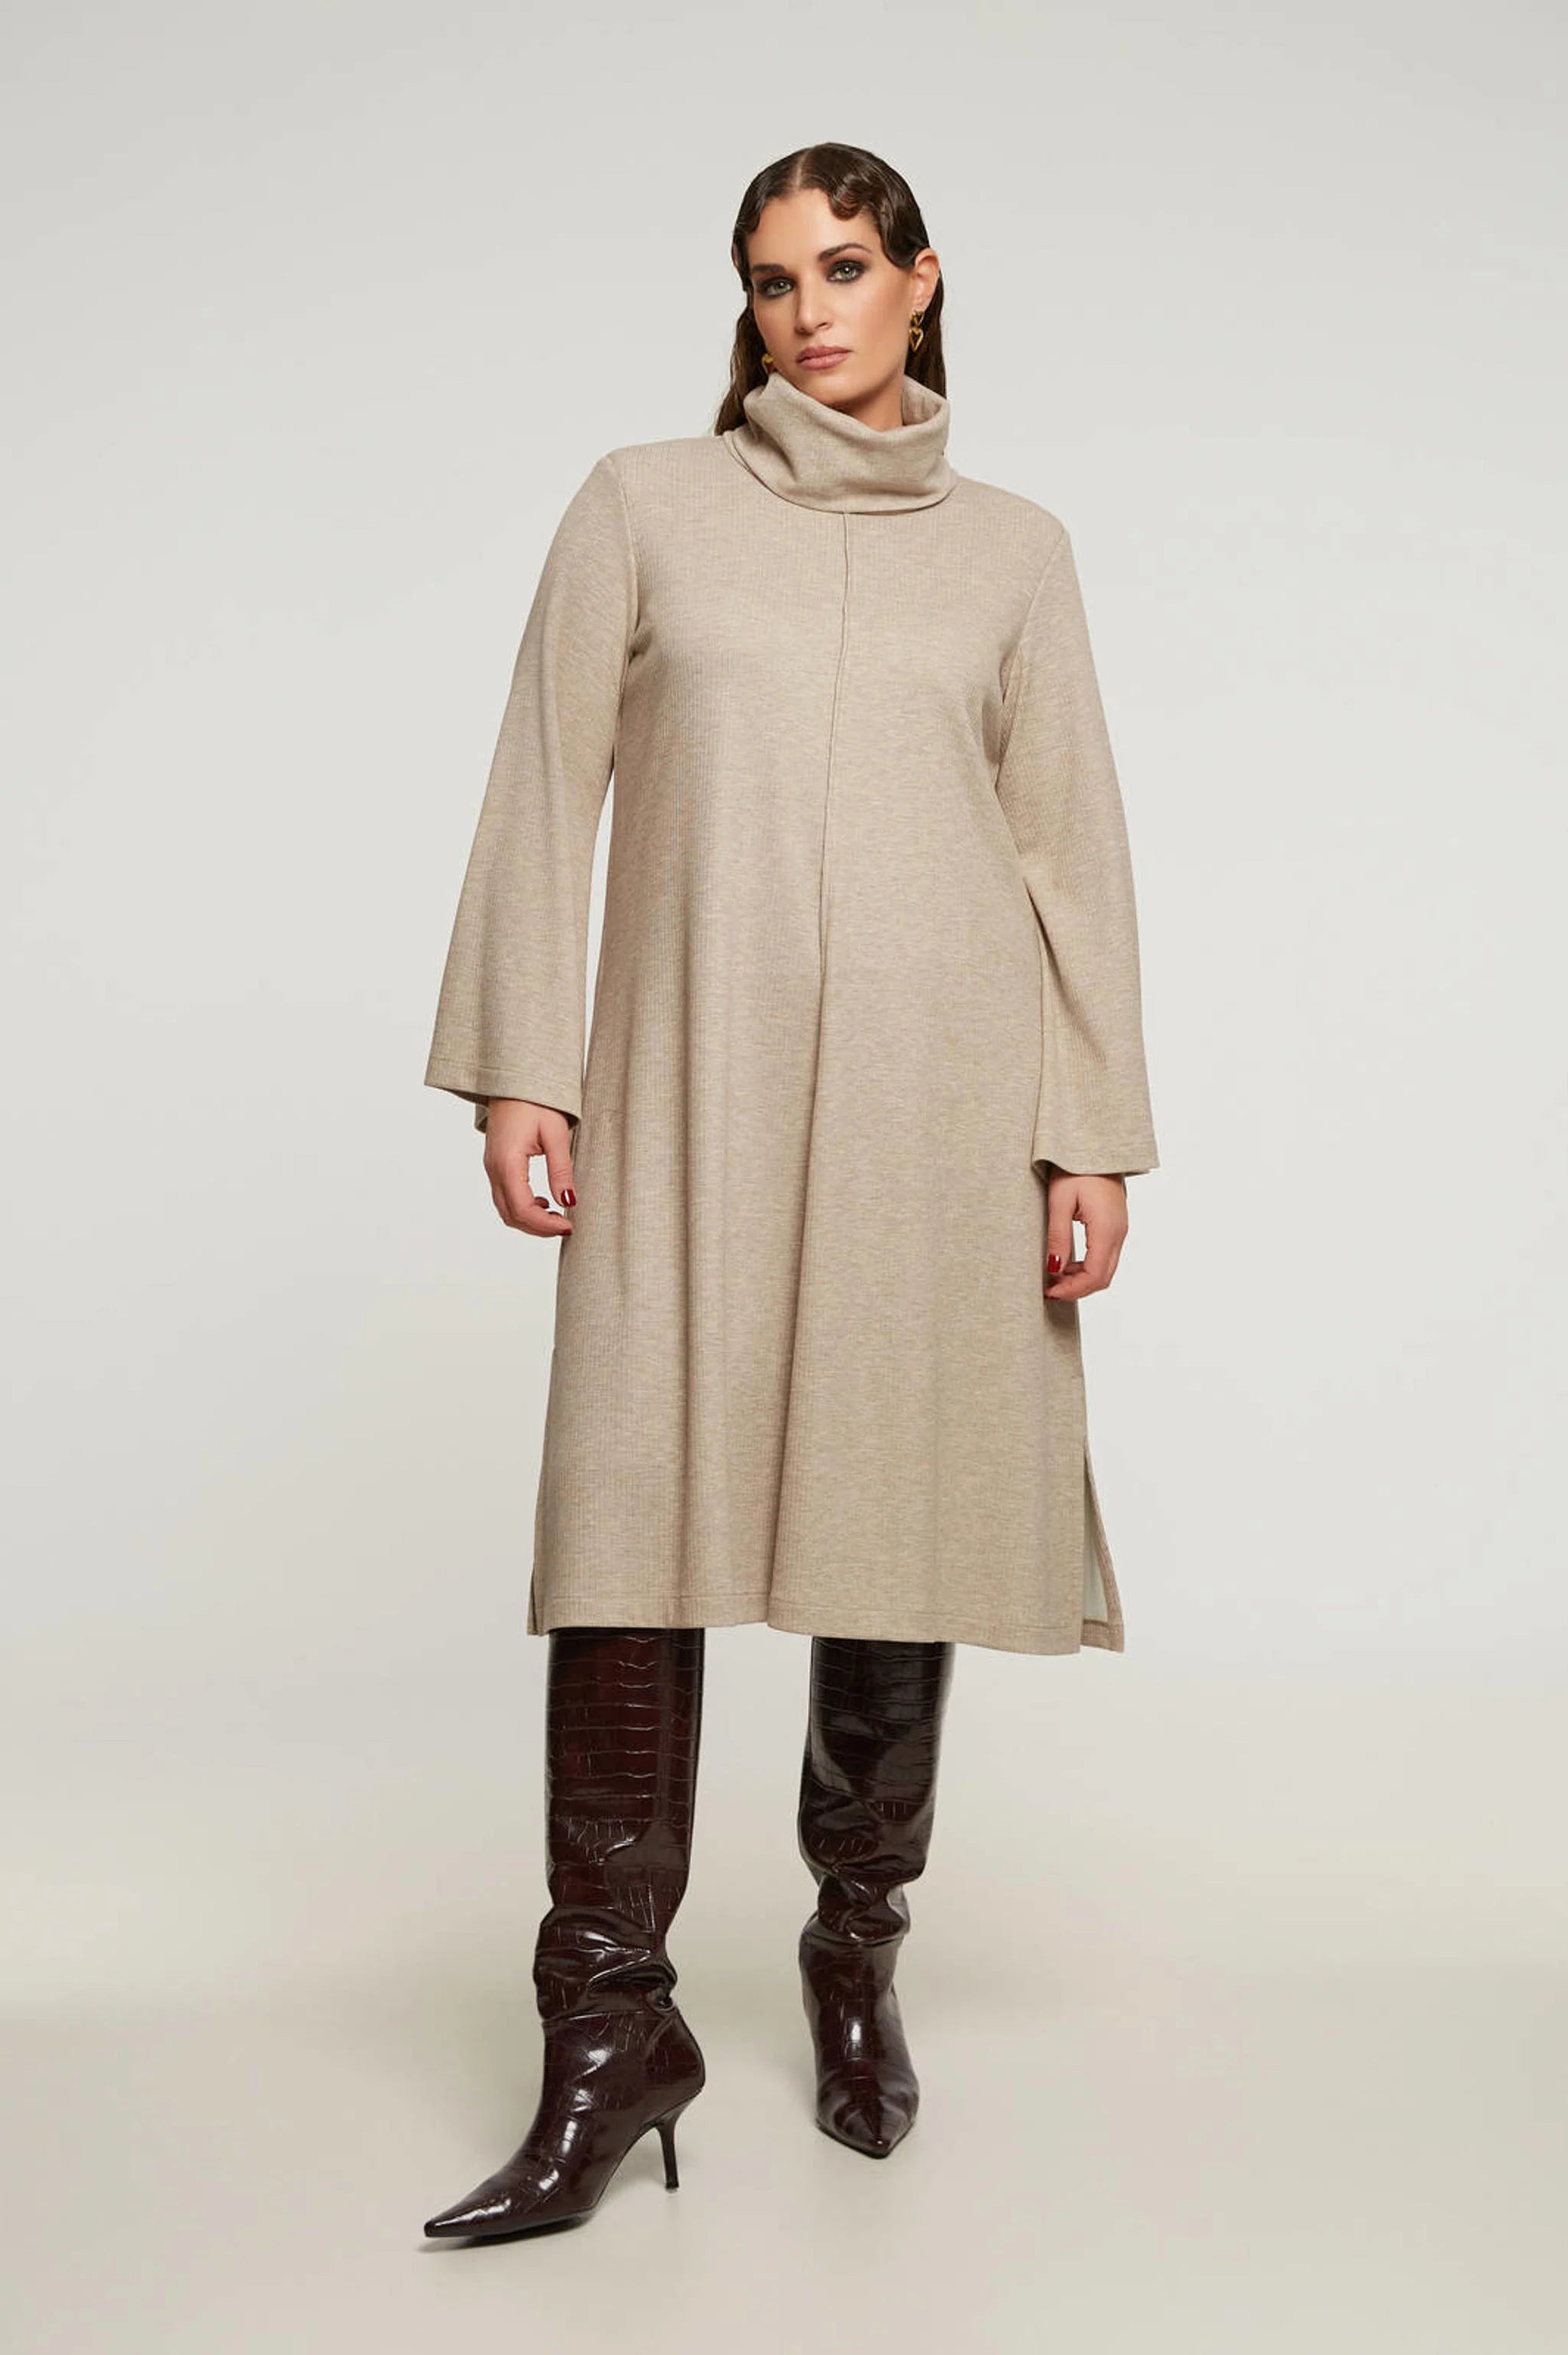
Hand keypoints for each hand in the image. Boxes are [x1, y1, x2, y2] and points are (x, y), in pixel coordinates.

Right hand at [482, 1099, 576, 1237]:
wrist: (514, 1079)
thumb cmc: (535, 1100)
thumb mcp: (555, 1134)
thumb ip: (561, 1171)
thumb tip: (568, 1202)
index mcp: (507, 1162)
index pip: (523, 1209)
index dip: (545, 1225)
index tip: (569, 1226)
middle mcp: (494, 1168)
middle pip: (510, 1215)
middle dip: (538, 1228)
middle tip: (565, 1226)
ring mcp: (492, 1166)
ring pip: (505, 1208)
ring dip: (529, 1219)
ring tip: (557, 1217)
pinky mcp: (495, 1163)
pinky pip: (504, 1195)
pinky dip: (522, 1207)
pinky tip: (543, 1201)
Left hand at [1043, 1169, 1126, 1300]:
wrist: (1097, 1146)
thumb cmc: (1076, 1167)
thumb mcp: (1060, 1201)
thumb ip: (1058, 1237)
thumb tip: (1054, 1269)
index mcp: (1106, 1229)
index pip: (1094, 1275)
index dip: (1072, 1290)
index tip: (1050, 1292)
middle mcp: (1119, 1233)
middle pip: (1103, 1278)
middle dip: (1077, 1289)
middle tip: (1050, 1290)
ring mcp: (1120, 1229)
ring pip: (1106, 1269)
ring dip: (1082, 1278)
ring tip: (1055, 1276)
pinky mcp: (1116, 1225)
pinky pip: (1106, 1256)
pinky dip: (1088, 1266)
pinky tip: (1068, 1262)